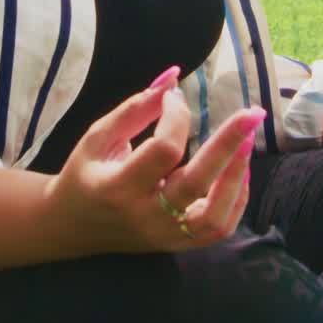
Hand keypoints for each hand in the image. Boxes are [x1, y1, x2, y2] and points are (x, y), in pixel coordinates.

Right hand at [44, 73, 265, 254]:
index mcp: (118, 188)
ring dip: (237, 177)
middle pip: (196, 184)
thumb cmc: (85, 174)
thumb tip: (173, 77)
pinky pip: (218, 228)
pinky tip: (238, 169)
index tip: (175, 95)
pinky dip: (235, 198)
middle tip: (252, 113)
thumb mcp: (99, 136)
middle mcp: (145, 217)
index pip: (163, 151)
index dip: (176, 117)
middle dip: (228, 145)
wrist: (70, 228)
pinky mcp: (178, 245)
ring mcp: (165, 237)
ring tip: (247, 142)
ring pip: (215, 216)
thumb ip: (136, 108)